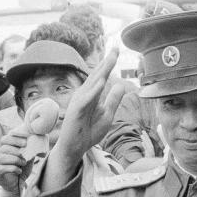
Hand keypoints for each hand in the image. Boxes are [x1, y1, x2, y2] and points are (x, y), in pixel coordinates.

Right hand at [0, 131, 28, 191]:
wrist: (17, 186)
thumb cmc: (21, 170)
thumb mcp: (26, 158)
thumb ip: (27, 150)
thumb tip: (33, 141)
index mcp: (2, 149)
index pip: (5, 139)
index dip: (15, 138)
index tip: (26, 140)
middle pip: (1, 147)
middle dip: (15, 149)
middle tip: (24, 153)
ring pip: (0, 158)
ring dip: (14, 159)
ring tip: (23, 162)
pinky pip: (1, 169)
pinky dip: (12, 168)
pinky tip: (19, 171)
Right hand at [54, 47, 126, 164]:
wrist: (75, 148)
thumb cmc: (89, 131)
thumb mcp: (107, 114)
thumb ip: (113, 99)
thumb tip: (121, 84)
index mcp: (92, 94)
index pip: (101, 76)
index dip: (109, 63)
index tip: (117, 49)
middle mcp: (84, 94)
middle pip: (97, 75)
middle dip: (107, 62)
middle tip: (116, 48)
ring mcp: (79, 102)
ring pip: (92, 84)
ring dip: (102, 71)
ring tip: (111, 59)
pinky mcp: (76, 111)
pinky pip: (86, 99)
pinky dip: (94, 91)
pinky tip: (102, 82)